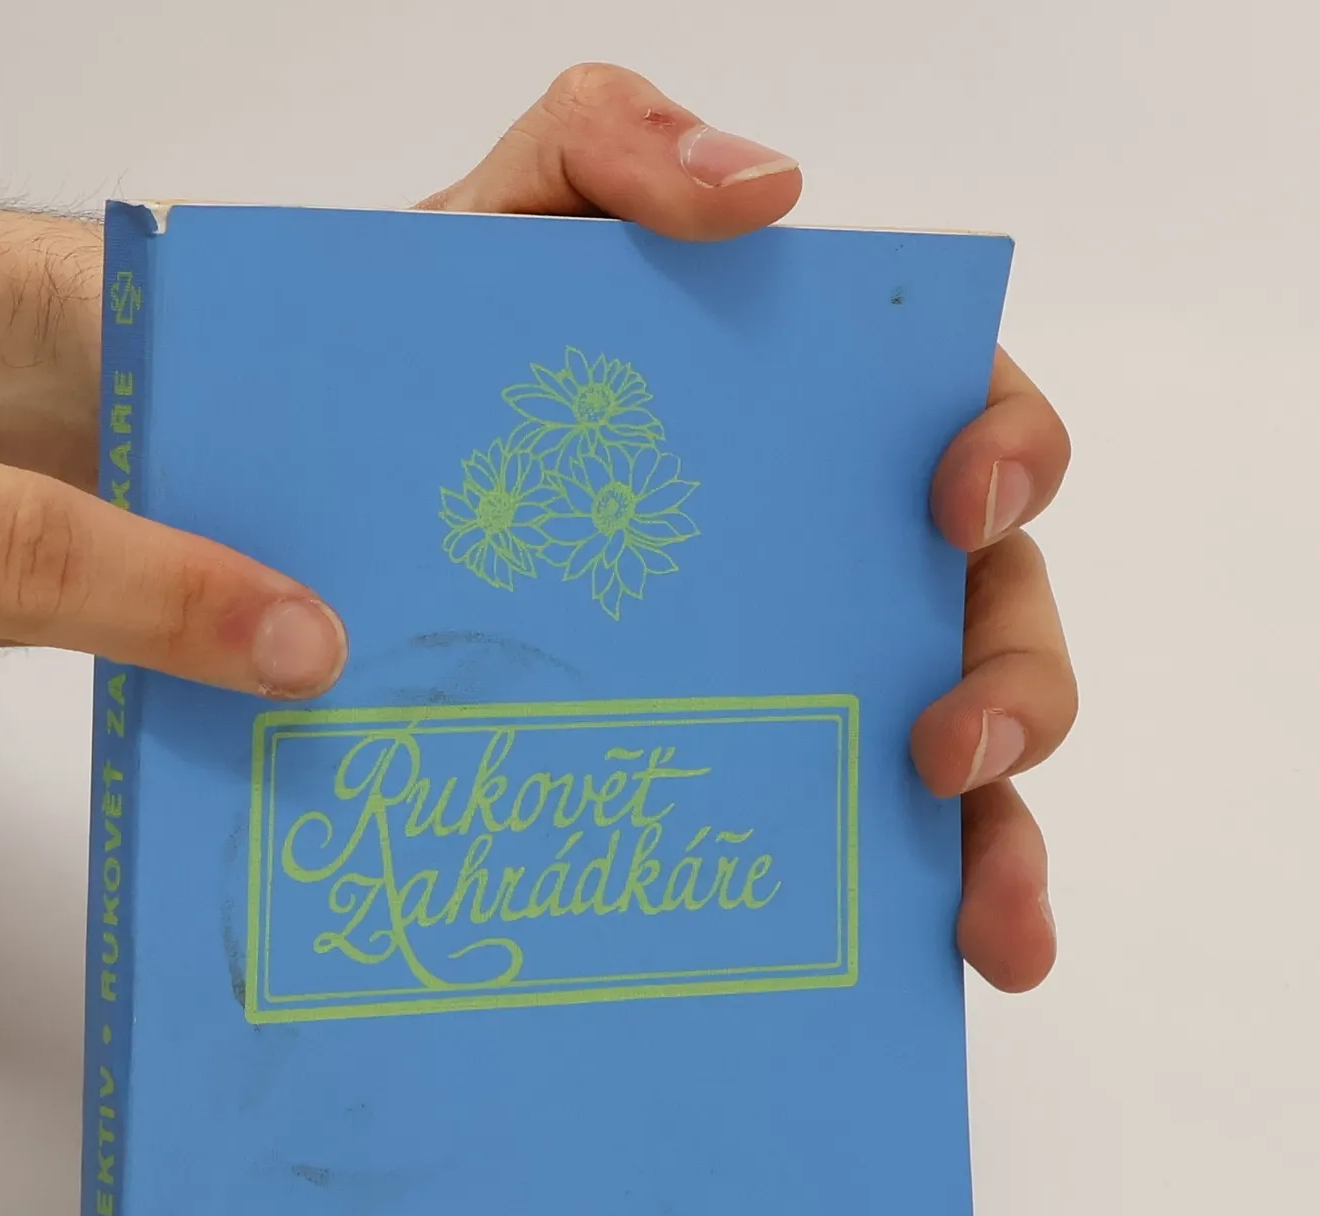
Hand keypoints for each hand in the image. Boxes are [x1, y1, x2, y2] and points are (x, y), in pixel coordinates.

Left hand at [425, 65, 1074, 991]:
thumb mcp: (494, 232)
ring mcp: (788, 683)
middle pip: (993, 614)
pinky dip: (924, 909)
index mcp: (806, 430)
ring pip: (959, 758)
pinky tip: (948, 963)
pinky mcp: (730, 785)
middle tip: (948, 747)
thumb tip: (770, 192)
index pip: (966, 424)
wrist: (301, 511)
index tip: (954, 509)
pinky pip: (856, 856)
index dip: (1007, 453)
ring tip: (987, 917)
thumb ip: (610, 148)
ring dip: (1004, 838)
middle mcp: (826, 560)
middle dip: (1018, 682)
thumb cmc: (420, 377)